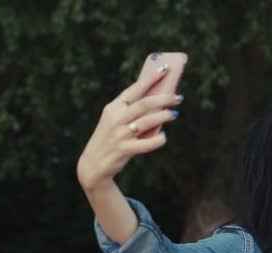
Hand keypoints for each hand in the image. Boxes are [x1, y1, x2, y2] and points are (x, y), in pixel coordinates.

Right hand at [77, 67, 182, 190]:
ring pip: (147, 121)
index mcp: (113, 107)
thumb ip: (133, 110)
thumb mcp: (116, 120)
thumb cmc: (112, 138)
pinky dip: (158, 139)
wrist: (93, 164)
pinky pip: (147, 143)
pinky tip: (163, 137)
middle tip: (178, 97)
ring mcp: (120, 135)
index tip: (165, 70)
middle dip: (164, 98)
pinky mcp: (124, 150)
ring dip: (164, 116)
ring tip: (174, 114)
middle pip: (144, 104)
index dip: (150, 79)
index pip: (134, 89)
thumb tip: (160, 99)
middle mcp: (116, 119)